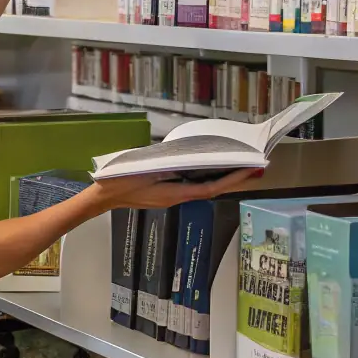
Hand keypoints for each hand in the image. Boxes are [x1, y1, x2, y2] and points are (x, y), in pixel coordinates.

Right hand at [91, 168, 263, 210]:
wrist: (103, 196)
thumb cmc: (121, 183)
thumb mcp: (147, 170)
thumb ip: (170, 166)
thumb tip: (192, 160)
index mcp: (177, 193)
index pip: (213, 187)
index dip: (234, 178)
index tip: (252, 169)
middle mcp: (178, 197)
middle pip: (212, 188)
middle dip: (233, 178)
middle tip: (253, 167)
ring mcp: (172, 197)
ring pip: (203, 187)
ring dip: (220, 178)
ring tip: (236, 166)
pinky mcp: (165, 193)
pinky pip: (191, 185)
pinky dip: (204, 177)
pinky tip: (207, 169)